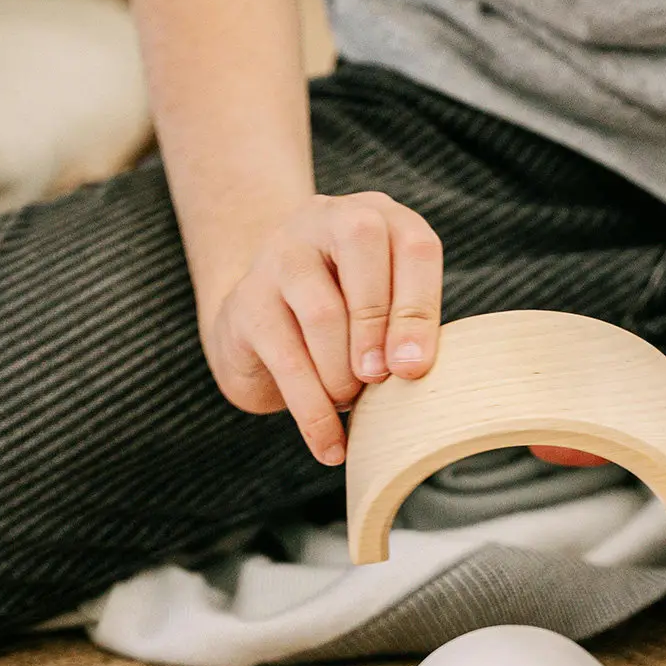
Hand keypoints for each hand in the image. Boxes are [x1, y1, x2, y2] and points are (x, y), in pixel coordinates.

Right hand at [202, 191, 442, 464]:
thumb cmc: (342, 325)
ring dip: (343, 372)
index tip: (415, 367)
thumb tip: (414, 370)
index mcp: (377, 219)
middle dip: (377, 324)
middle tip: (379, 380)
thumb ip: (404, 329)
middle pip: (362, 245)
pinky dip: (313, 411)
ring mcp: (279, 254)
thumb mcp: (382, 315)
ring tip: (350, 402)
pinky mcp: (245, 301)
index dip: (420, 306)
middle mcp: (326, 220)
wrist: (257, 327)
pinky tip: (329, 445)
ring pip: (322, 308)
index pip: (413, 245)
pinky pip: (286, 358)